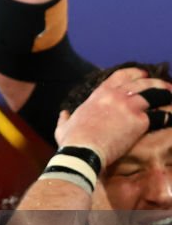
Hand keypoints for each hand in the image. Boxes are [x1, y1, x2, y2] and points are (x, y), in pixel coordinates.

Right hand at [55, 67, 171, 166]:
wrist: (83, 151)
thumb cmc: (72, 141)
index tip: (143, 74)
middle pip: (142, 82)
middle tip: (165, 85)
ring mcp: (129, 106)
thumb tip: (64, 114)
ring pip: (154, 94)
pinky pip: (160, 115)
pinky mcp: (139, 121)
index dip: (134, 73)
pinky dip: (167, 116)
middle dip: (155, 82)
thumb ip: (65, 118)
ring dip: (165, 94)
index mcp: (100, 94)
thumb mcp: (64, 126)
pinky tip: (171, 118)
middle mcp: (116, 95)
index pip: (121, 75)